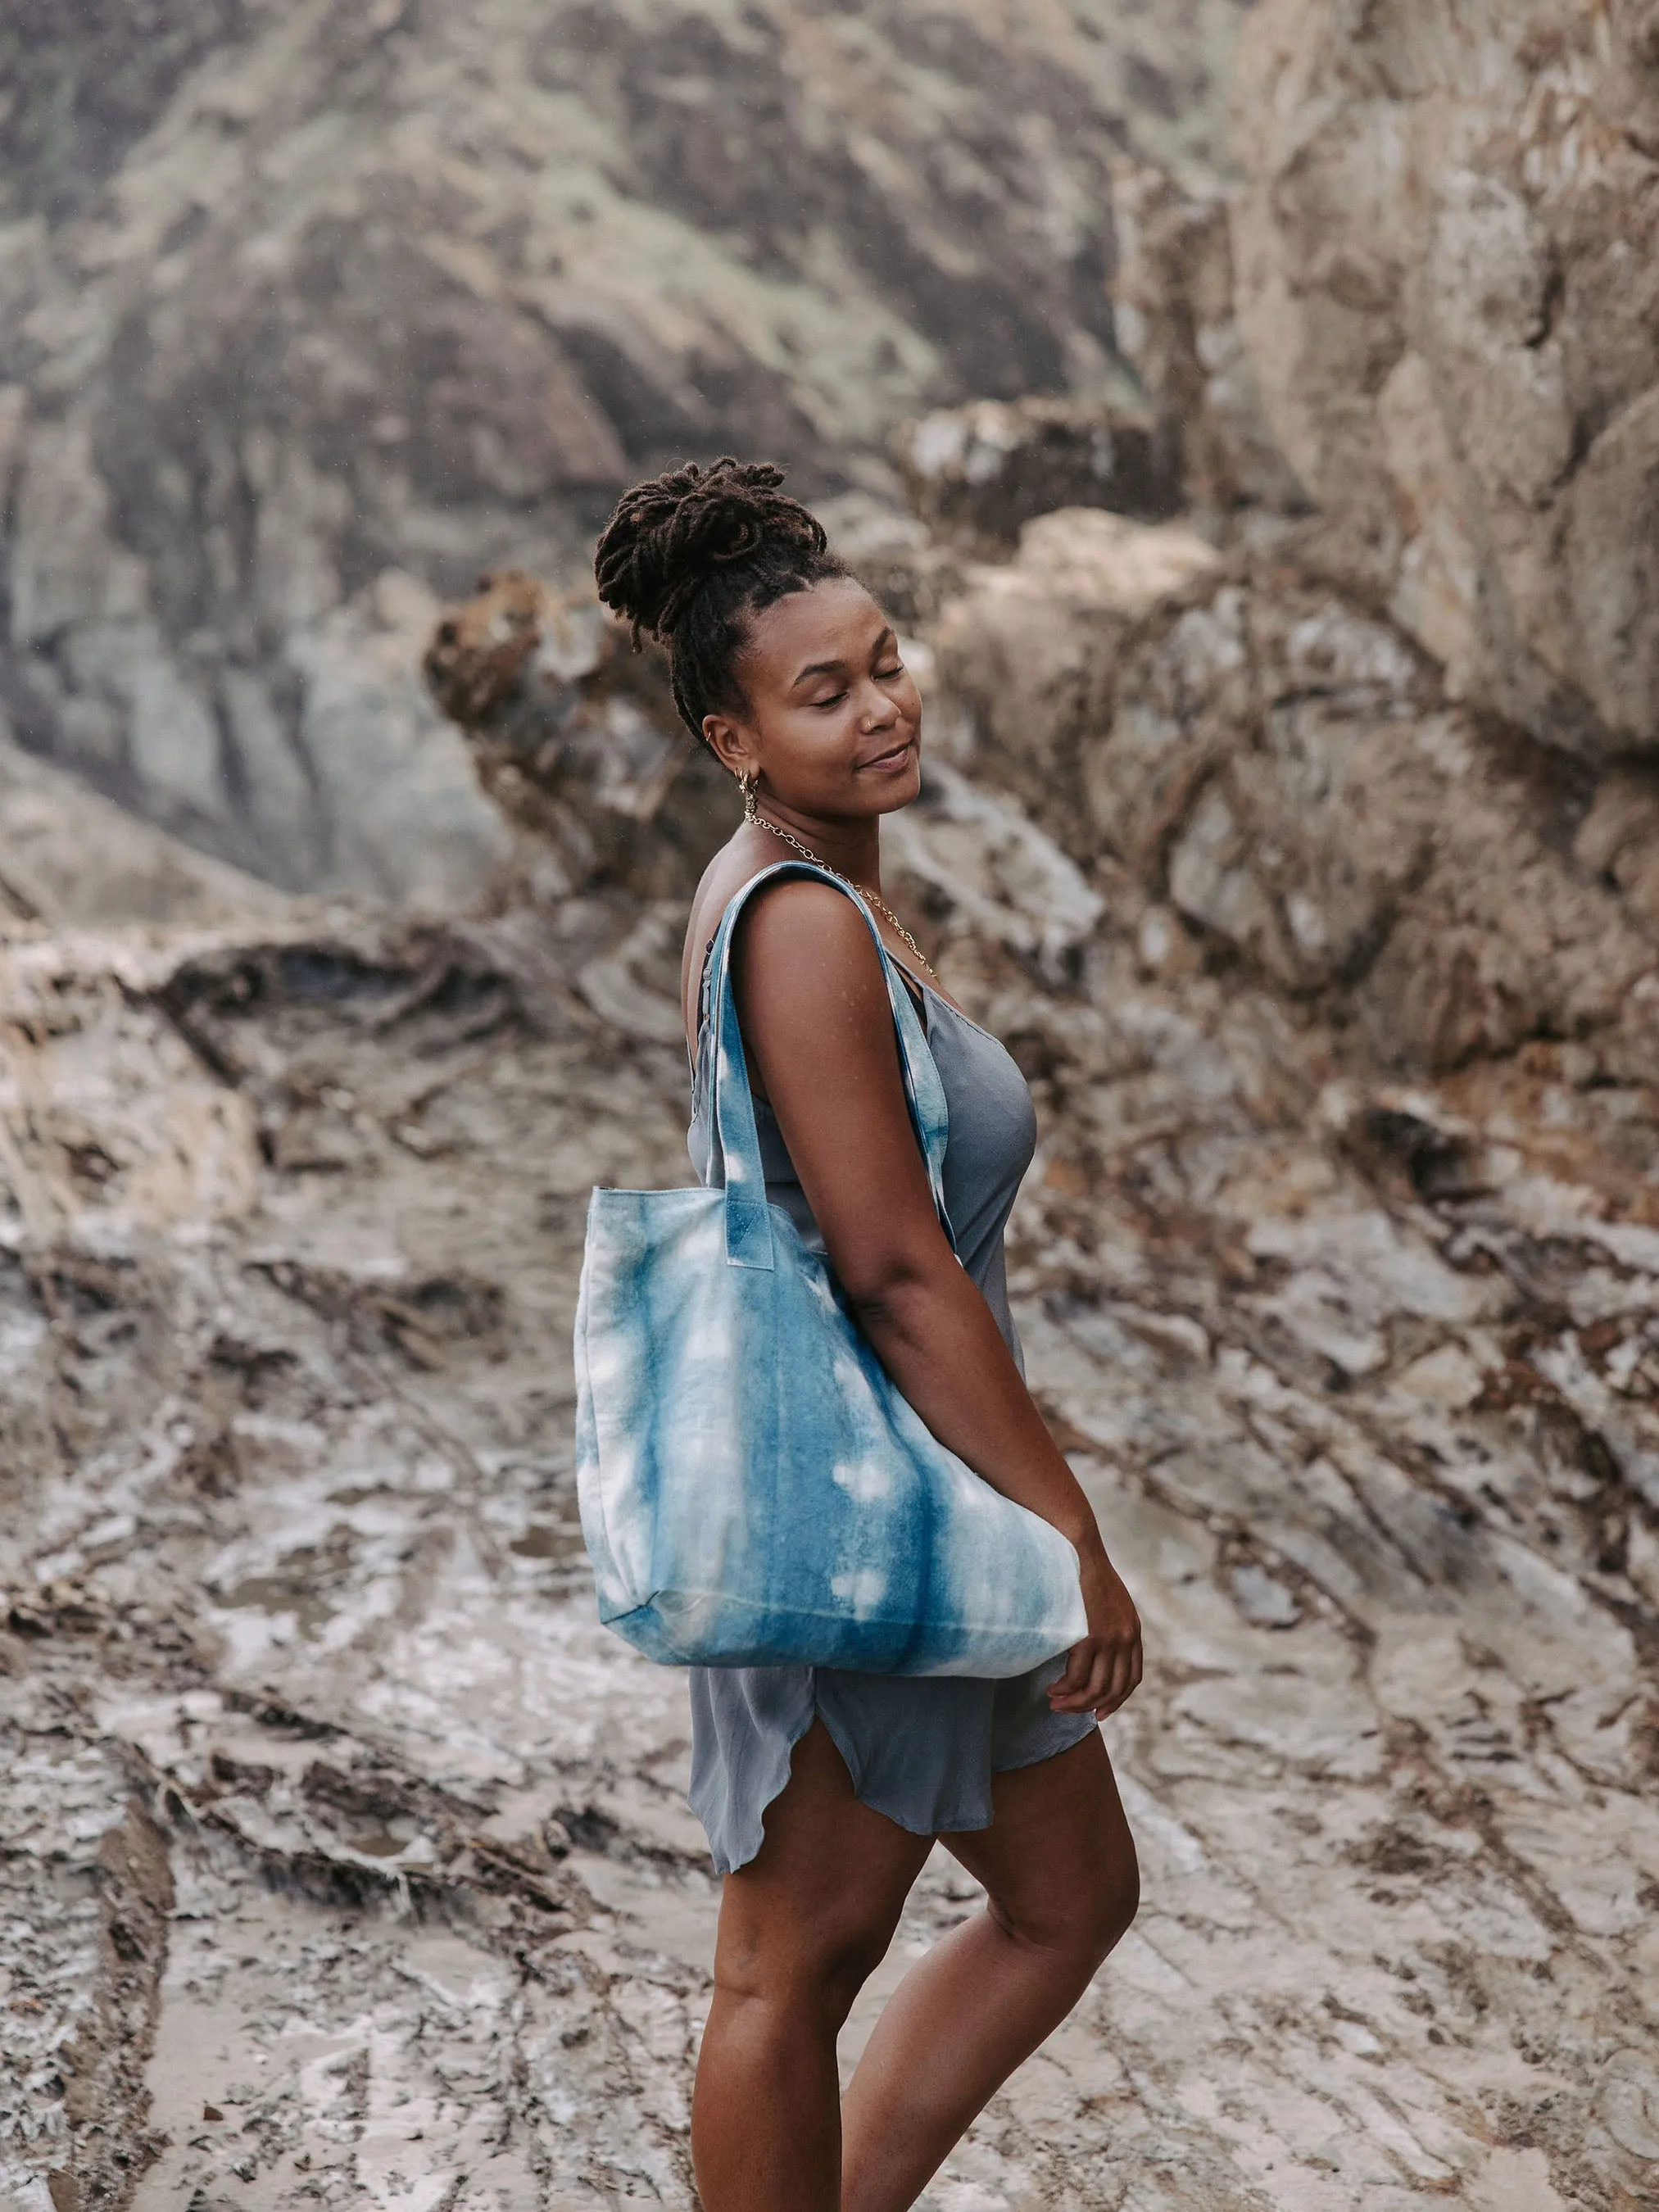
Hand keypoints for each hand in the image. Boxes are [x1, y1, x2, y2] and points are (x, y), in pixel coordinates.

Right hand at [1047, 1539, 1141, 1718]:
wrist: (1077, 1547)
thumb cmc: (1082, 1569)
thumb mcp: (1106, 1600)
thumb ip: (1107, 1625)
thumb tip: (1093, 1648)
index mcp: (1132, 1630)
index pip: (1132, 1678)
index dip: (1117, 1700)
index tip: (1100, 1711)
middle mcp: (1126, 1638)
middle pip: (1116, 1690)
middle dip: (1092, 1707)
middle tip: (1069, 1710)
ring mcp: (1110, 1639)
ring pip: (1096, 1689)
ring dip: (1075, 1702)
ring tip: (1055, 1702)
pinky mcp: (1090, 1637)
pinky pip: (1078, 1677)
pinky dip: (1064, 1689)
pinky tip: (1052, 1689)